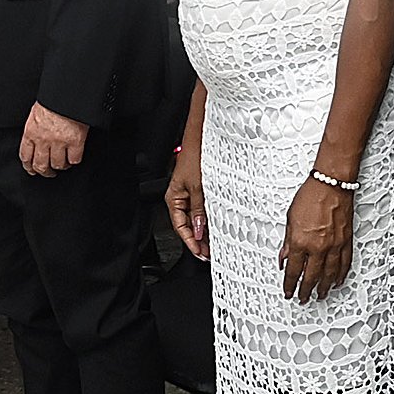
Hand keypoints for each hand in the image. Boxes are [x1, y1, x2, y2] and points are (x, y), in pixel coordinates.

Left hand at [19, 101, 87, 176]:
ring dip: (61, 166)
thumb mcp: (36, 112)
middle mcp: (43, 140)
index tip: (31, 170)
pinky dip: (74, 160)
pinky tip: (74, 156)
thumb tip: (36, 138)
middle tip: (49, 173)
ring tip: (64, 164)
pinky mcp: (75, 142)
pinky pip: (74, 160)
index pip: (25, 156)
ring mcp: (59, 142)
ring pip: (58, 165)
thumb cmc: (53, 99)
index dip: (28, 166)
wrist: (68, 93)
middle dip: (44, 172)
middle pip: (41, 165)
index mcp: (31, 132)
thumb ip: (35, 127)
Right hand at [166, 143, 208, 260]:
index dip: (190, 242)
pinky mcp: (202, 189)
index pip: (181, 227)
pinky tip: (218, 227)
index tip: (200, 253)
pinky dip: (210, 219)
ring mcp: (192, 194)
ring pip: (198, 218)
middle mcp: (182, 198)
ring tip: (216, 244)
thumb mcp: (199, 188)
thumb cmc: (195, 157)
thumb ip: (199, 210)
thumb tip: (199, 230)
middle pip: (189, 225)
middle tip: (209, 254)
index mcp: (174, 199)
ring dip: (206, 231)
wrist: (202, 139)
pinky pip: (204, 209)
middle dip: (199, 240)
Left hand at [279, 176, 354, 300]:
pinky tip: (338, 281)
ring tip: (320, 295)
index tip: (288, 291)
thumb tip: (284, 258)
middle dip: (305, 290)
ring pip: (329, 274)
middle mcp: (318, 247)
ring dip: (323, 287)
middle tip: (303, 298)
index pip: (293, 271)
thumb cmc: (310, 196)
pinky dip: (341, 275)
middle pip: (311, 277)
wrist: (332, 184)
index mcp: (300, 242)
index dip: (290, 284)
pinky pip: (344, 264)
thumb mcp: (290, 219)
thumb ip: (287, 242)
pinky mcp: (346, 241)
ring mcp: (334, 246)